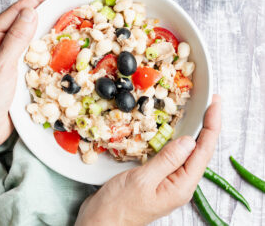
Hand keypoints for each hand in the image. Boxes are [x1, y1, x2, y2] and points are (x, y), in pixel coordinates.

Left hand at [0, 0, 66, 186]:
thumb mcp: (2, 66)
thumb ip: (16, 39)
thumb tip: (31, 13)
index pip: (19, 11)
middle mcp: (1, 42)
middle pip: (25, 17)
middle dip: (45, 2)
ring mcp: (11, 53)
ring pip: (32, 30)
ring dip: (48, 18)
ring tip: (64, 8)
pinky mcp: (20, 65)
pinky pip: (36, 47)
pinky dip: (48, 38)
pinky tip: (57, 34)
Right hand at [75, 95, 220, 225]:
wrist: (102, 221)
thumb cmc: (119, 206)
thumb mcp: (143, 180)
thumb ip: (167, 160)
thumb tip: (189, 140)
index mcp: (181, 186)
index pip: (204, 151)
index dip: (211, 125)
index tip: (215, 104)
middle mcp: (180, 183)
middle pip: (200, 150)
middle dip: (208, 125)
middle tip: (212, 103)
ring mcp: (170, 180)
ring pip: (188, 152)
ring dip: (195, 131)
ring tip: (201, 113)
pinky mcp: (159, 177)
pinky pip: (174, 155)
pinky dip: (178, 139)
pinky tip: (177, 131)